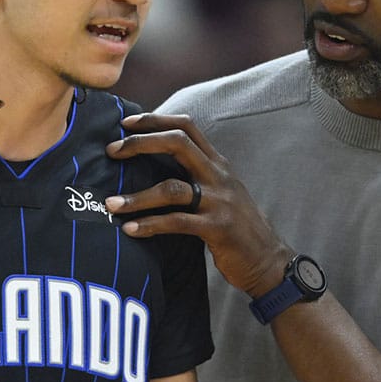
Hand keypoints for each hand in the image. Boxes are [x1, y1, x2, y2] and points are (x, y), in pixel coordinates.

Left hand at [105, 113, 291, 297]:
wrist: (269, 261)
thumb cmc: (236, 228)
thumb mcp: (219, 193)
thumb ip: (195, 176)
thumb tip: (153, 167)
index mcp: (218, 163)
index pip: (186, 126)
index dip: (155, 120)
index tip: (125, 123)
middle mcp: (219, 176)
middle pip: (177, 144)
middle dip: (141, 143)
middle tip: (111, 150)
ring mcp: (220, 201)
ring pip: (171, 188)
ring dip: (137, 196)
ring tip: (111, 203)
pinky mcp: (217, 228)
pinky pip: (177, 222)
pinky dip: (150, 225)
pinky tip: (130, 230)